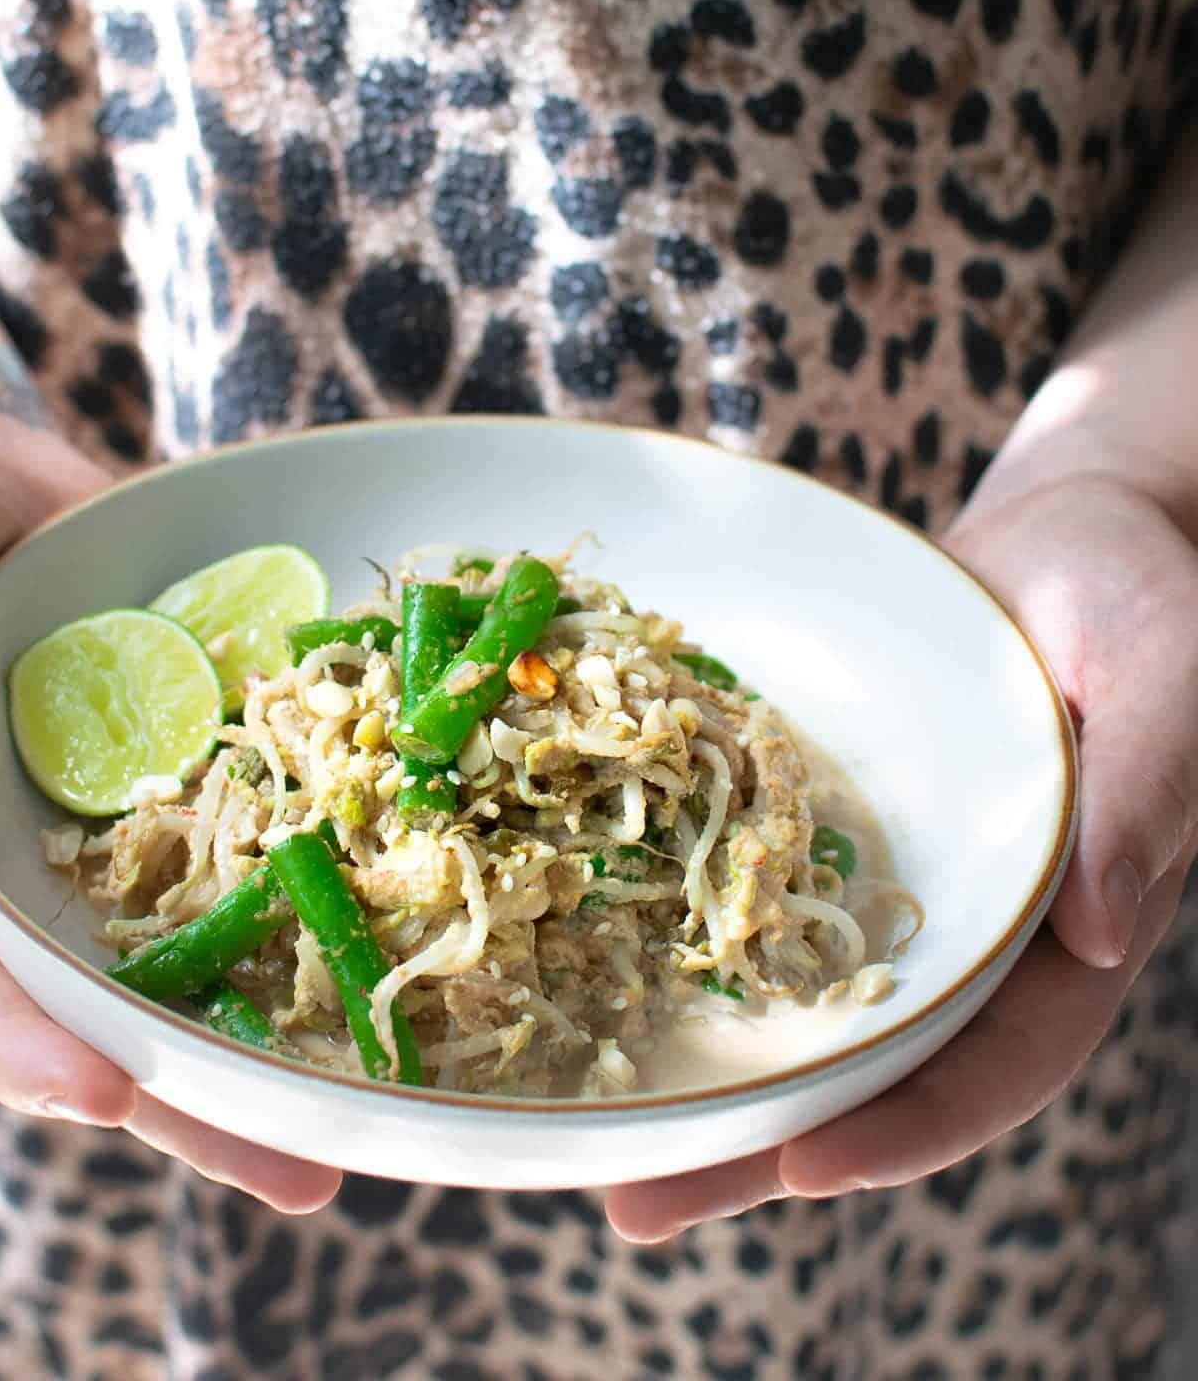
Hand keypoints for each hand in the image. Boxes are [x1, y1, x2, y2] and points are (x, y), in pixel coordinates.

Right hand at [0, 395, 339, 1211]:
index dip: (32, 1048)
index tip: (115, 1090)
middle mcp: (36, 865)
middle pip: (113, 1007)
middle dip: (199, 1098)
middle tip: (312, 1170)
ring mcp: (124, 816)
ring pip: (203, 940)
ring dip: (282, 1021)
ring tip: (382, 1099)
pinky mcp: (196, 753)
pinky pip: (258, 822)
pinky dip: (321, 873)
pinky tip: (409, 917)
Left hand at [607, 471, 1197, 1240]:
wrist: (1073, 522)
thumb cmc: (1141, 592)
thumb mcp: (1165, 674)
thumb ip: (1148, 791)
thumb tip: (1100, 928)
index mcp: (1061, 928)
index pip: (995, 1060)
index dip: (907, 1124)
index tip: (801, 1168)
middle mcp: (969, 926)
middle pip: (868, 1061)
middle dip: (762, 1141)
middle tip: (635, 1206)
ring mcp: (894, 878)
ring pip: (797, 995)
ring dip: (705, 1069)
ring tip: (589, 1140)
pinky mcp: (831, 816)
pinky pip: (758, 888)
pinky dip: (687, 935)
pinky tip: (588, 957)